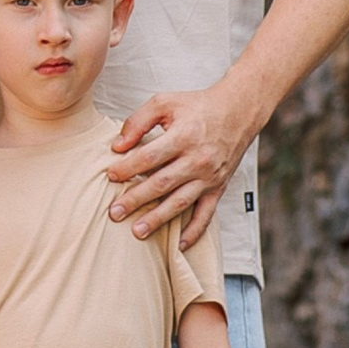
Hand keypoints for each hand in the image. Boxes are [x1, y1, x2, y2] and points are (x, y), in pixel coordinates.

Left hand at [106, 77, 255, 240]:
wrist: (238, 111)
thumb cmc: (197, 105)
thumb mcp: (165, 102)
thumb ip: (138, 121)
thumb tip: (118, 145)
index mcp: (183, 136)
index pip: (150, 156)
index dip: (129, 167)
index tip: (111, 176)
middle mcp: (198, 160)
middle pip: (162, 183)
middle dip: (136, 199)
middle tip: (114, 212)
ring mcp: (209, 177)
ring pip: (180, 203)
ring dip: (158, 219)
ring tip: (137, 231)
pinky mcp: (219, 188)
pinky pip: (206, 214)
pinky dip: (194, 232)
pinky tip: (180, 245)